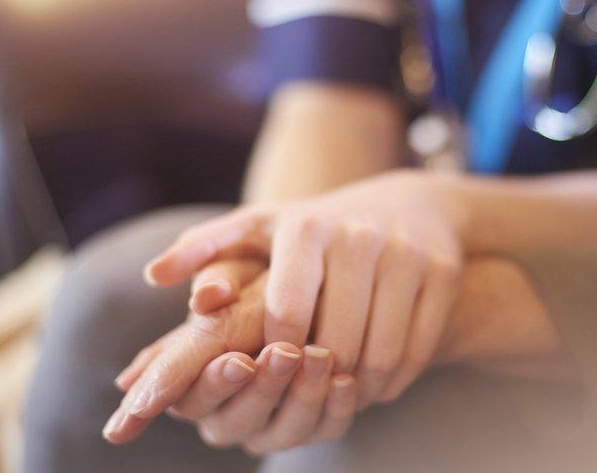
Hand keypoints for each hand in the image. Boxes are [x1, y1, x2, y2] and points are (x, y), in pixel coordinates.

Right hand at [107, 260, 358, 450]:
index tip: (240, 361)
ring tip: (321, 357)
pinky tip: (346, 380)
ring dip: (303, 395)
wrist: (312, 291)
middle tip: (285, 354)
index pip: (192, 399)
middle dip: (264, 388)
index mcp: (191, 381)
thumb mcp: (238, 270)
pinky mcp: (311, 428)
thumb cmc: (263, 281)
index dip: (217, 383)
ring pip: (283, 431)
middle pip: (237, 421)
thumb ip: (215, 280)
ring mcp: (268, 428)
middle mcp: (224, 414)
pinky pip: (324, 430)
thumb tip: (209, 294)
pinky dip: (335, 408)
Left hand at [109, 256, 566, 450]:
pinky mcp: (442, 272)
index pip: (285, 313)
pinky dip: (395, 381)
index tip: (271, 367)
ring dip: (357, 389)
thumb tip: (154, 275)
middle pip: (335, 341)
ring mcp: (406, 253)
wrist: (411, 203)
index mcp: (305, 227)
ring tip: (339, 395)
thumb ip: (206, 250)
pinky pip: (418, 350)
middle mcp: (358, 235)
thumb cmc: (319, 228)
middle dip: (317, 378)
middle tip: (309, 393)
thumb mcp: (262, 227)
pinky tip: (376, 384)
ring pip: (379, 353)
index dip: (276, 354)